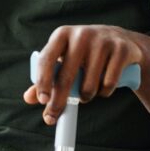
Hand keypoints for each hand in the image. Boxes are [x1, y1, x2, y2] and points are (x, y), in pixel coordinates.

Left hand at [23, 25, 142, 124]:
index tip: (42, 101)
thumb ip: (47, 77)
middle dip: (59, 101)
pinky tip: (104, 87)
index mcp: (62, 35)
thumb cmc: (84, 53)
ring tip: (87, 92)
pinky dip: (105, 92)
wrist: (120, 41)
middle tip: (53, 116)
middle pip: (66, 76)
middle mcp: (81, 34)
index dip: (42, 81)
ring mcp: (102, 40)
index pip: (47, 59)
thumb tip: (28, 98)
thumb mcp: (64, 58)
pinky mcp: (121, 49)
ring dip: (86, 97)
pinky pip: (109, 83)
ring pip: (89, 85)